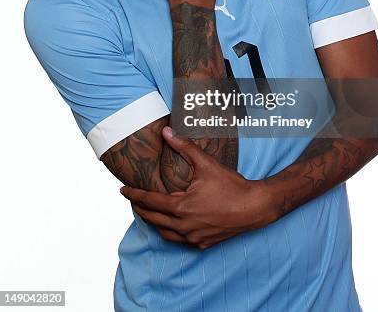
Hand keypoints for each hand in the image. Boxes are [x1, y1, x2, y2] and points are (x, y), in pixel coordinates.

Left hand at [120, 127, 278, 248]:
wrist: (255, 207)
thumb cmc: (232, 186)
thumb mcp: (206, 164)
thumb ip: (184, 147)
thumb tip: (167, 132)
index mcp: (181, 207)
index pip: (150, 201)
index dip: (134, 195)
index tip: (123, 190)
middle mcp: (184, 225)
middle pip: (153, 219)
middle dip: (140, 208)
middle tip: (132, 199)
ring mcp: (193, 237)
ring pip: (164, 233)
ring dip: (153, 222)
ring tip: (147, 211)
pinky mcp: (203, 244)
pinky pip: (179, 240)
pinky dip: (170, 231)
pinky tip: (170, 224)